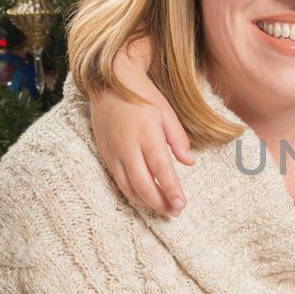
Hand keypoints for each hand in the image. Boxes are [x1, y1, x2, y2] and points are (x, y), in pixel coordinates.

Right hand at [89, 45, 193, 215]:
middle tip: (175, 211)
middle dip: (160, 203)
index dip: (171, 190)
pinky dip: (132, 192)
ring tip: (163, 208)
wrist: (108, 82)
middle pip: (143, 185)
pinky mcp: (104, 154)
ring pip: (128, 187)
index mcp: (147, 134)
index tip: (182, 204)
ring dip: (146, 202)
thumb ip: (178, 139)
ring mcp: (113, 152)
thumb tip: (189, 162)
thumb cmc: (142, 95)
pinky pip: (117, 180)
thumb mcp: (166, 112)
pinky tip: (145, 196)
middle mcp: (127, 146)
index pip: (161, 170)